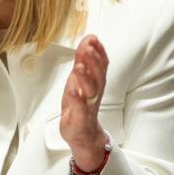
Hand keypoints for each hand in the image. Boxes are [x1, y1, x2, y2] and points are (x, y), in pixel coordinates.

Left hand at [60, 34, 110, 171]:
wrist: (83, 136)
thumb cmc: (80, 107)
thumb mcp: (79, 81)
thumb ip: (82, 63)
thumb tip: (86, 43)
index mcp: (94, 83)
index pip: (100, 65)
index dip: (98, 51)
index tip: (93, 38)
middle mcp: (94, 94)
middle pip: (98, 75)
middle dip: (94, 61)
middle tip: (88, 48)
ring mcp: (88, 106)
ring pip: (90, 91)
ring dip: (86, 78)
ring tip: (79, 66)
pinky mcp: (80, 119)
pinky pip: (80, 109)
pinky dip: (76, 99)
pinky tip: (73, 90)